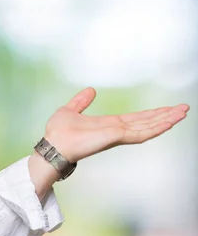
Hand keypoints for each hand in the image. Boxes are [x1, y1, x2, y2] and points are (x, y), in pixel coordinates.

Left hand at [43, 87, 188, 162]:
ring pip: (148, 127)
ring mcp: (118, 135)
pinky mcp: (116, 137)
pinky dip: (155, 128)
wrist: (52, 145)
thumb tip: (90, 90)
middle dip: (165, 116)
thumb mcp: (70, 110)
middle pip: (146, 122)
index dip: (151, 113)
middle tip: (184, 108)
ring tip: (183, 112)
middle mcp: (116, 130)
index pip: (136, 118)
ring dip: (166, 120)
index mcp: (108, 124)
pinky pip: (141, 133)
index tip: (167, 108)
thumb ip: (81, 101)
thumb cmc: (58, 132)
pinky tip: (169, 122)